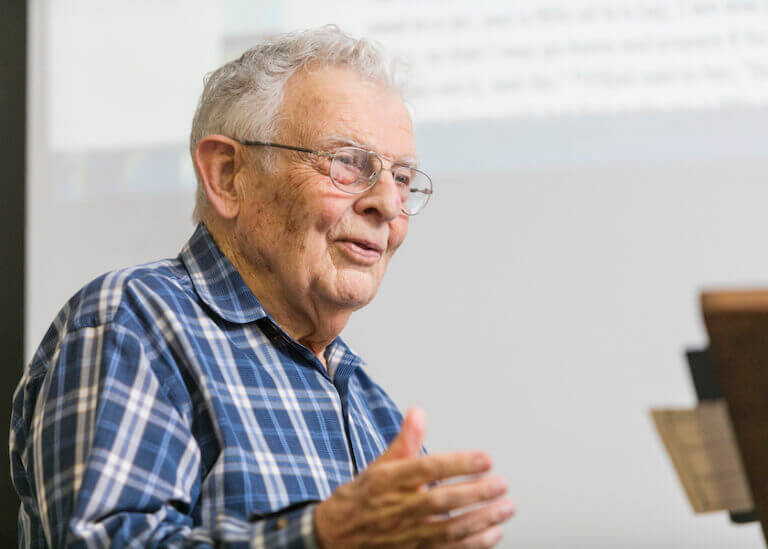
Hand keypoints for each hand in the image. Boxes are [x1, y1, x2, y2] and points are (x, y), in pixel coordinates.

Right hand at [314, 408, 514, 547]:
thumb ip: (405, 441)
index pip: (427, 469)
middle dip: (476, 493)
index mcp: (389, 481)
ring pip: (448, 530)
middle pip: (442, 501)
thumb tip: (418, 412)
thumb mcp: (379, 465)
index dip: (458, 463)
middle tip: (502, 484)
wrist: (336, 536)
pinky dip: (473, 544)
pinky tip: (493, 533)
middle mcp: (398, 508)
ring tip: (505, 507)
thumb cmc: (362, 497)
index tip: (485, 458)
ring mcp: (407, 533)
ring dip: (481, 519)